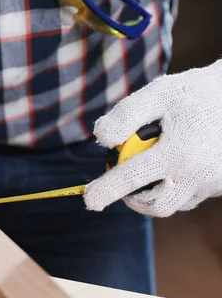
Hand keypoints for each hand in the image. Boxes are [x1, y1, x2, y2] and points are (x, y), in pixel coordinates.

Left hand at [84, 59, 221, 216]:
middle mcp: (197, 175)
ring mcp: (213, 184)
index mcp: (178, 153)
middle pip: (155, 205)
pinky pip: (192, 196)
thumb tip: (101, 138)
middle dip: (132, 199)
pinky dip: (175, 188)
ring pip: (174, 204)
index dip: (105, 191)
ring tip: (148, 170)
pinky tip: (172, 167)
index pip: (131, 179)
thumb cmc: (197, 92)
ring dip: (154, 195)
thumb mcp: (159, 93)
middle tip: (121, 184)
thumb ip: (126, 115)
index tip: (89, 200)